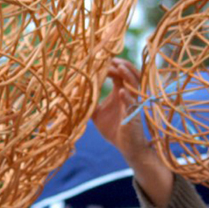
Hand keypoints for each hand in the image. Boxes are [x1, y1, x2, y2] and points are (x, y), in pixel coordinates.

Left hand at [92, 58, 173, 206]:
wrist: (127, 148)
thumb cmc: (113, 129)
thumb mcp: (97, 114)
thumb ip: (89, 102)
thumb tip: (73, 94)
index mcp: (121, 93)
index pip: (119, 74)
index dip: (112, 66)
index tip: (102, 60)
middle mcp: (129, 96)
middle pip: (130, 75)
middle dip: (122, 66)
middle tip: (112, 59)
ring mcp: (133, 105)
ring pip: (135, 86)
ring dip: (128, 77)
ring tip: (120, 68)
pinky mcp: (134, 117)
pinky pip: (133, 105)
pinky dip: (128, 98)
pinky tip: (121, 92)